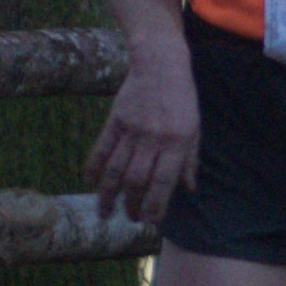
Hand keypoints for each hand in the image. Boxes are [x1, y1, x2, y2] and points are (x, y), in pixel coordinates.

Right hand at [90, 44, 198, 221]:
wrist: (160, 63)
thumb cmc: (182, 97)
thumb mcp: (195, 128)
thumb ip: (191, 160)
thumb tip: (189, 190)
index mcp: (177, 142)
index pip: (164, 183)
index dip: (155, 206)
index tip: (150, 222)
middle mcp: (153, 139)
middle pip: (137, 180)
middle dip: (132, 205)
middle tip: (130, 218)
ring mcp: (132, 130)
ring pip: (116, 169)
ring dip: (109, 195)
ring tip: (105, 212)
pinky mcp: (115, 120)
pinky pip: (101, 149)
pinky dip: (93, 169)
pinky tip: (90, 184)